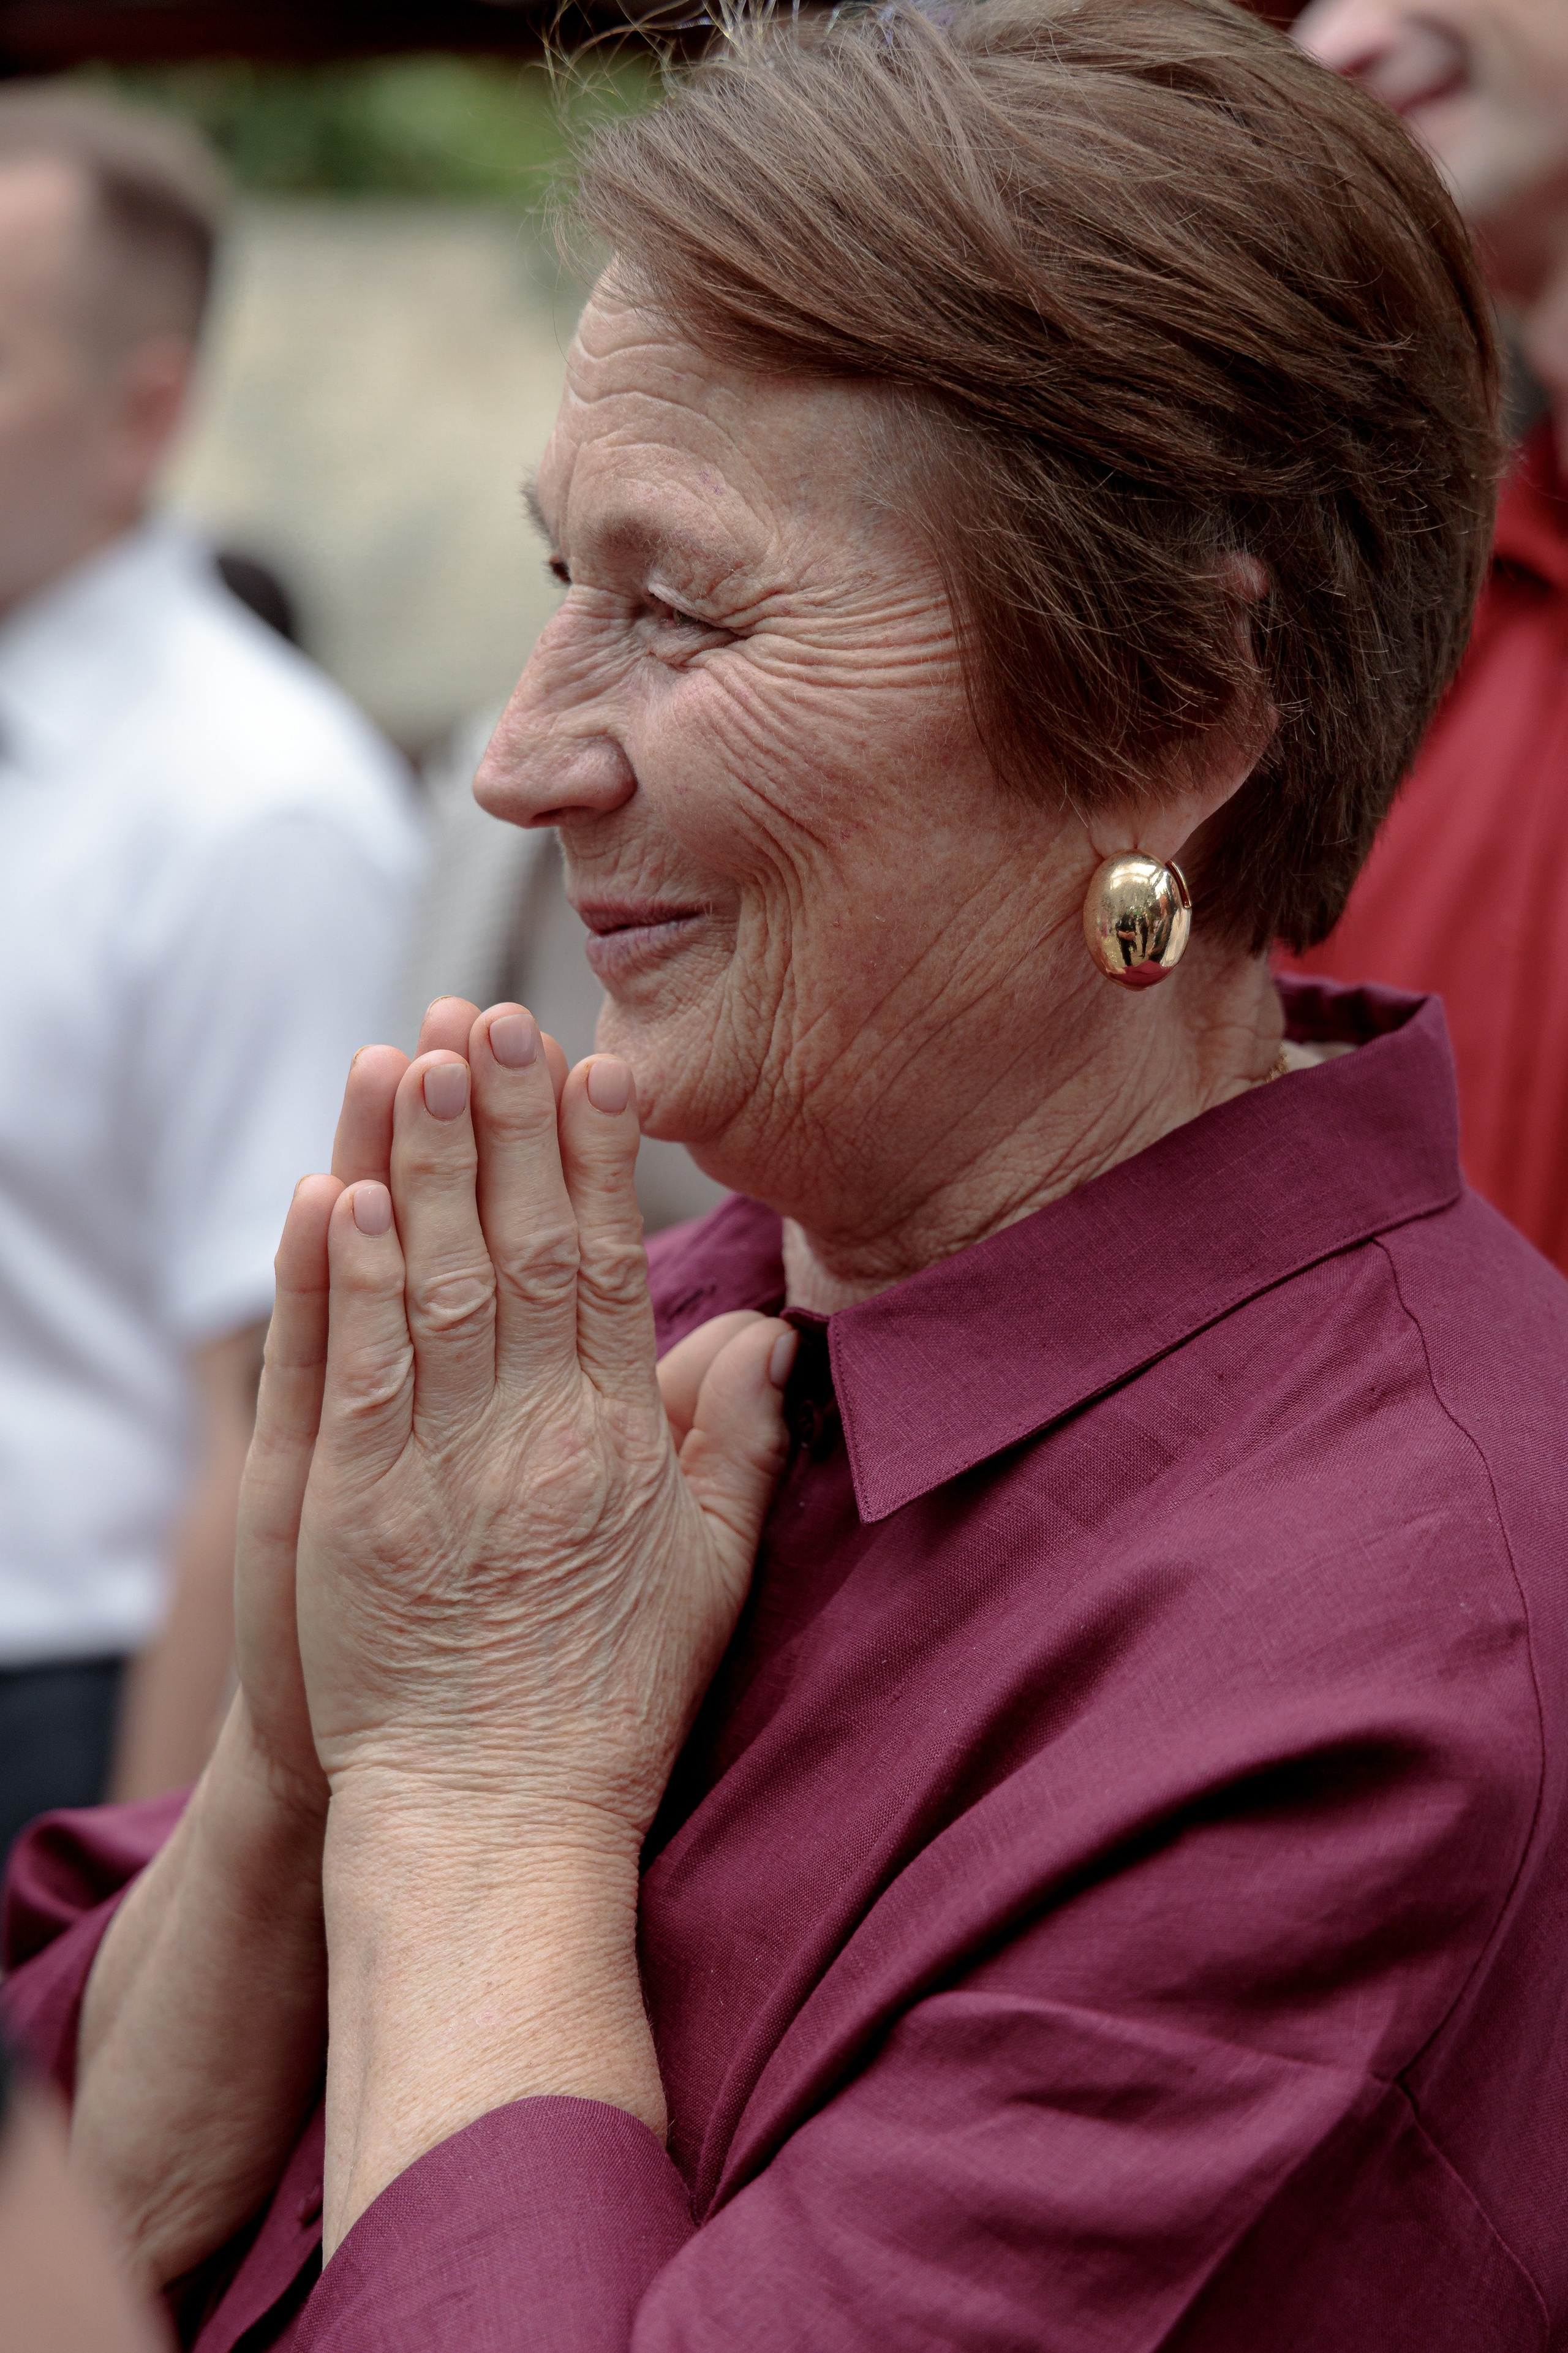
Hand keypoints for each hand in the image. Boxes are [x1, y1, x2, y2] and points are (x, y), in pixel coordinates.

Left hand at [292, 1002, 794, 1848]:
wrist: (498, 1824)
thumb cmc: (607, 1703)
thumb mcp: (711, 1574)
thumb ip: (737, 1441)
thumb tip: (766, 1328)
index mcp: (617, 1442)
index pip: (607, 1265)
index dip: (599, 1158)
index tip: (597, 1066)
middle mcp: (532, 1436)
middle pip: (518, 1247)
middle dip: (505, 1122)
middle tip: (493, 1015)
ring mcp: (438, 1469)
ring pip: (435, 1286)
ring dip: (425, 1167)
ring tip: (419, 1058)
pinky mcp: (353, 1511)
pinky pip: (355, 1373)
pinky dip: (349, 1280)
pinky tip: (342, 1194)